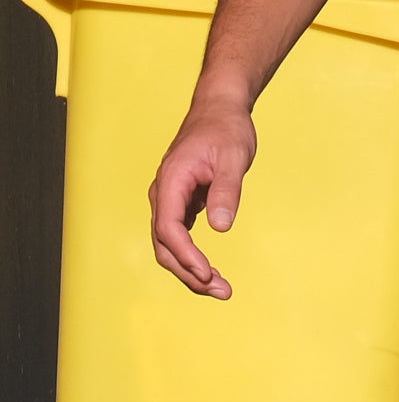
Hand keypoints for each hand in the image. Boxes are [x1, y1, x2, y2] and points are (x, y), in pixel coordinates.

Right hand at [150, 95, 255, 298]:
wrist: (218, 110)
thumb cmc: (225, 130)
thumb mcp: (233, 156)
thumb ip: (226, 190)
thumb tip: (221, 226)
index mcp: (171, 182)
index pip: (169, 228)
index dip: (186, 255)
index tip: (207, 273)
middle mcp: (163, 195)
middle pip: (165, 245)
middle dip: (189, 272)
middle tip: (221, 291)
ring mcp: (169, 200)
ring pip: (170, 245)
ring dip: (190, 269)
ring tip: (220, 288)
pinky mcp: (180, 203)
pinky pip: (179, 237)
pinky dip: (192, 256)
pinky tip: (210, 270)